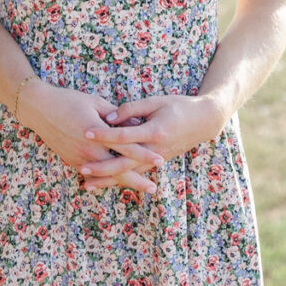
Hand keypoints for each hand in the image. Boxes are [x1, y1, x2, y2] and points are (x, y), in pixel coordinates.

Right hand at [18, 80, 161, 196]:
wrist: (40, 109)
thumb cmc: (69, 100)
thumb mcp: (96, 103)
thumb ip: (116, 116)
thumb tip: (136, 125)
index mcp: (97, 133)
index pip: (126, 147)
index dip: (144, 154)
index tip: (160, 160)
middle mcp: (88, 150)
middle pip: (118, 170)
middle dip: (137, 179)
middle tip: (154, 187)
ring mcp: (79, 159)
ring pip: (106, 176)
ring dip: (123, 181)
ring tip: (141, 187)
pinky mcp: (72, 162)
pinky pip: (94, 174)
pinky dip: (107, 179)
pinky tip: (119, 181)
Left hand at [77, 92, 223, 191]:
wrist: (203, 122)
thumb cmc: (178, 106)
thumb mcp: (156, 101)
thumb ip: (132, 108)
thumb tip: (109, 117)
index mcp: (154, 131)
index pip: (124, 136)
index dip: (104, 134)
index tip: (86, 132)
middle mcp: (154, 150)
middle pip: (124, 163)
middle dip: (102, 167)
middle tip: (82, 169)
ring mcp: (156, 160)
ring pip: (128, 174)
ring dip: (107, 180)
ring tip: (87, 184)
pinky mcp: (157, 164)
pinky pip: (136, 174)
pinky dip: (120, 180)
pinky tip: (105, 183)